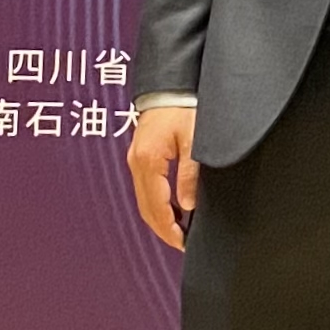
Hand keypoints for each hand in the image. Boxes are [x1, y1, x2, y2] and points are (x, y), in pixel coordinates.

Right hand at [125, 103, 199, 252]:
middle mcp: (136, 162)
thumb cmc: (183, 108)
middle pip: (145, 208)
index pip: (156, 206)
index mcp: (148, 161)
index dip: (169, 228)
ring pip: (143, 200)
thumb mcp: (193, 141)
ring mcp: (135, 159)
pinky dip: (156, 203)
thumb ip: (189, 174)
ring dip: (158, 218)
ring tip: (178, 230)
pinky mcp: (140, 156)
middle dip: (162, 229)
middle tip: (181, 243)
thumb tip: (187, 205)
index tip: (182, 242)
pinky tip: (172, 209)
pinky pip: (145, 188)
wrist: (170, 86)